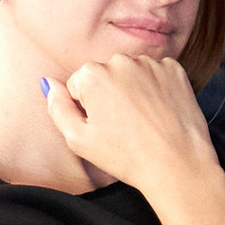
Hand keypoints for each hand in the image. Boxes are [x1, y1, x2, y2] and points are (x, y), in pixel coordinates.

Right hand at [44, 50, 218, 200]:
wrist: (177, 163)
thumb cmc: (126, 156)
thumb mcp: (78, 140)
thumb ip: (57, 107)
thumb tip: (48, 83)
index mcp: (92, 74)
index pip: (78, 86)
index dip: (87, 109)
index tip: (103, 126)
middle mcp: (120, 60)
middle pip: (104, 76)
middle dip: (109, 95)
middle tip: (123, 126)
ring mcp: (150, 63)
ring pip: (131, 74)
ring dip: (133, 90)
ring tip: (142, 121)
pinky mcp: (174, 69)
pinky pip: (156, 74)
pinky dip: (156, 89)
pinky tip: (158, 112)